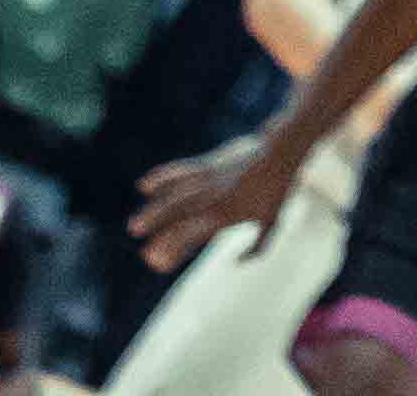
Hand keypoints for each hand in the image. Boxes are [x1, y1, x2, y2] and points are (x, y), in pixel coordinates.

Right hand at [132, 132, 298, 269]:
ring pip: (174, 197)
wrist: (281, 151)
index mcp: (227, 216)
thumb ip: (258, 246)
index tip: (159, 265)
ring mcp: (208, 180)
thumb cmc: (278, 190)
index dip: (174, 251)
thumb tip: (237, 263)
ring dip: (153, 212)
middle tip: (144, 254)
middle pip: (179, 219)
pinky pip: (180, 171)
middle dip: (159, 237)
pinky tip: (144, 186)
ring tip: (134, 227)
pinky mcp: (207, 164)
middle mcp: (214, 199)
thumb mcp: (273, 221)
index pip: (193, 237)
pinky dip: (162, 177)